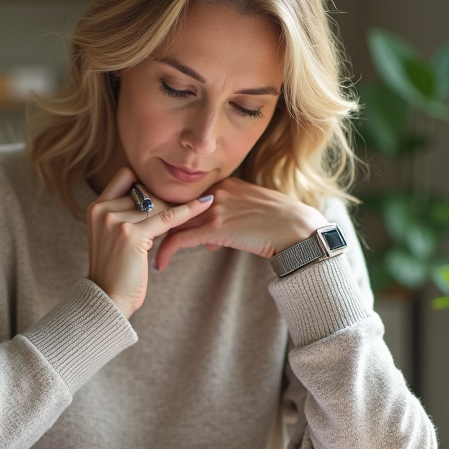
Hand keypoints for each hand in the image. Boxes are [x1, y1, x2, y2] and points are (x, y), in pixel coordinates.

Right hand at [87, 167, 214, 317]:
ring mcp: (115, 221)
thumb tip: (153, 196)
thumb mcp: (112, 235)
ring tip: (191, 216)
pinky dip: (188, 211)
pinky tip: (205, 204)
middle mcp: (102, 210)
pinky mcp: (132, 235)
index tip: (160, 196)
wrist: (108, 298)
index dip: (145, 184)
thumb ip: (124, 213)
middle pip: (144, 189)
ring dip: (173, 210)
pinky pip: (167, 217)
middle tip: (177, 213)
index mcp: (96, 207)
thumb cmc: (116, 270)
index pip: (126, 176)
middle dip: (162, 201)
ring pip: (157, 203)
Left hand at [155, 177, 327, 270]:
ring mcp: (216, 208)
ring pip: (175, 223)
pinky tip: (160, 263)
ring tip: (151, 254)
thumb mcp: (252, 213)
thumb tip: (210, 240)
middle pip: (178, 210)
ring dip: (161, 241)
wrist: (298, 229)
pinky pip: (181, 239)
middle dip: (163, 228)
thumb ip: (227, 221)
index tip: (168, 230)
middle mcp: (217, 192)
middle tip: (151, 241)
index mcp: (226, 184)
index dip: (180, 218)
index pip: (191, 201)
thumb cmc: (281, 224)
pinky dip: (167, 251)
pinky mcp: (216, 227)